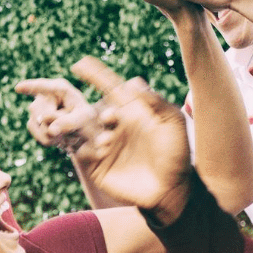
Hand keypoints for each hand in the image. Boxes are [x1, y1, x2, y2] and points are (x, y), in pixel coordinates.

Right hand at [14, 77, 99, 152]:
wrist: (82, 133)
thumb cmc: (86, 120)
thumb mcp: (84, 119)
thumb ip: (69, 123)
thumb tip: (50, 130)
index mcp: (60, 88)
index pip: (43, 87)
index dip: (30, 87)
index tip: (18, 88)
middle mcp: (45, 95)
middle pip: (40, 112)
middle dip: (54, 125)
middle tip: (72, 130)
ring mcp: (37, 108)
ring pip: (37, 124)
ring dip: (53, 135)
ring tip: (66, 133)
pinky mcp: (33, 121)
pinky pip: (36, 134)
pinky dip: (48, 140)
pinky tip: (58, 137)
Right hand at [67, 57, 192, 222]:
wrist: (171, 189)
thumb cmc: (176, 154)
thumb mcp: (173, 124)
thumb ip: (156, 103)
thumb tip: (134, 81)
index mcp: (130, 110)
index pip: (109, 89)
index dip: (95, 75)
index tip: (80, 64)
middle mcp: (113, 124)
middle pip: (89, 109)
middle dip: (79, 107)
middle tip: (76, 111)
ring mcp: (103, 144)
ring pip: (80, 129)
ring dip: (75, 126)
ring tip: (85, 134)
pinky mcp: (96, 164)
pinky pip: (80, 151)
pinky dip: (81, 146)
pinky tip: (95, 149)